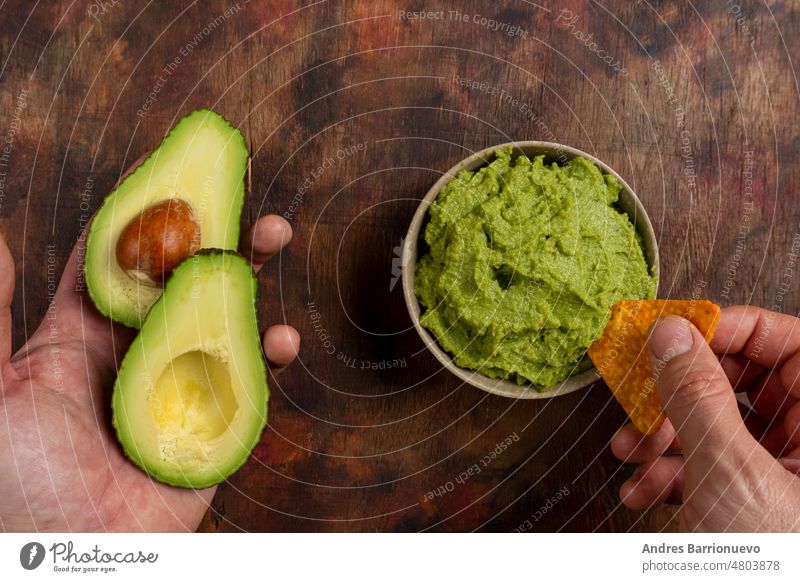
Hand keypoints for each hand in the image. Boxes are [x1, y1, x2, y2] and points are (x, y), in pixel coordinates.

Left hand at [0, 164, 299, 531]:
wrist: (72, 563)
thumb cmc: (15, 486)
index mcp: (78, 336)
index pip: (115, 258)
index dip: (142, 212)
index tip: (172, 169)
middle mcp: (132, 352)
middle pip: (181, 275)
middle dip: (213, 231)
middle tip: (242, 196)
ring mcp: (177, 384)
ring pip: (221, 314)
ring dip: (250, 274)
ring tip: (274, 237)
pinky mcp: (212, 422)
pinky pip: (249, 378)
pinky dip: (268, 351)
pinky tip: (278, 335)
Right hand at [611, 306, 799, 530]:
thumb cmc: (772, 563)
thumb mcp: (728, 472)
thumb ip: (698, 397)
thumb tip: (671, 334)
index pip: (792, 345)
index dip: (734, 330)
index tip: (678, 332)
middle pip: (743, 385)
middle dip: (681, 391)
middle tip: (645, 389)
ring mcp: (776, 479)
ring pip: (715, 428)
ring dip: (660, 437)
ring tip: (630, 449)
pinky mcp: (745, 507)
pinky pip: (705, 470)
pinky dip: (666, 476)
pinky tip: (642, 490)